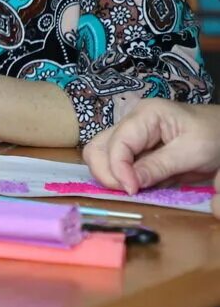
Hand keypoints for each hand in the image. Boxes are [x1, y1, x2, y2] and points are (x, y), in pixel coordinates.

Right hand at [83, 99, 219, 209]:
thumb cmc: (214, 136)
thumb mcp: (192, 153)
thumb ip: (158, 167)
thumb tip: (129, 185)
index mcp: (145, 114)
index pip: (117, 143)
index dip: (118, 169)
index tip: (132, 191)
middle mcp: (130, 121)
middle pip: (98, 147)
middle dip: (107, 173)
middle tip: (128, 192)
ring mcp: (131, 134)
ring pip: (102, 156)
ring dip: (112, 175)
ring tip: (134, 188)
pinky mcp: (135, 147)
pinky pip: (118, 164)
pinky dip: (124, 177)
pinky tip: (143, 183)